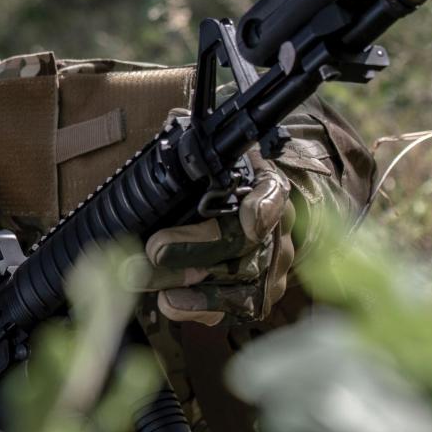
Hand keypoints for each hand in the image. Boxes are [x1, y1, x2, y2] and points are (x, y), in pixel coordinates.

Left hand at [142, 151, 293, 325]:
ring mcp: (272, 265)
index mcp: (266, 186)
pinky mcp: (260, 294)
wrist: (253, 215)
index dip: (264, 206)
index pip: (272, 193)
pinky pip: (237, 308)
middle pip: (244, 243)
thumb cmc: (226, 184)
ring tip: (155, 285)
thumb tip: (170, 123)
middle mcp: (276, 228)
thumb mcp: (215, 158)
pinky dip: (201, 307)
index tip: (249, 219)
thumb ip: (195, 146)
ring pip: (240, 280)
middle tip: (154, 249)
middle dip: (195, 247)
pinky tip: (172, 303)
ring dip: (193, 285)